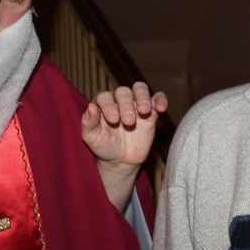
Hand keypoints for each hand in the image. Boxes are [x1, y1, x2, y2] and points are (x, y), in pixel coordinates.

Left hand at [81, 82, 167, 210]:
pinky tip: (161, 108)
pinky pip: (157, 99)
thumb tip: (91, 106)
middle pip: (123, 92)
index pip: (104, 96)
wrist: (121, 160)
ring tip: (144, 111)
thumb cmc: (104, 146)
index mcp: (103, 104)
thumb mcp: (92, 138)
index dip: (108, 105)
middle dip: (126, 105)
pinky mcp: (151, 112)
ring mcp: (135, 105)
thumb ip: (88, 123)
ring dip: (143, 97)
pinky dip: (161, 99)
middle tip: (128, 122)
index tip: (113, 120)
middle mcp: (119, 100)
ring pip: (140, 89)